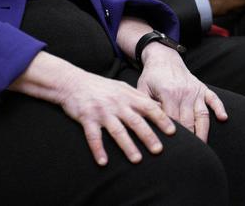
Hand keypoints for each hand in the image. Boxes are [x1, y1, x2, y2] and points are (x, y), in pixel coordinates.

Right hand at [11, 52, 175, 164]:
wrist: (72, 82)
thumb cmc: (100, 86)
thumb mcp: (121, 87)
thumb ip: (138, 97)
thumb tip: (158, 107)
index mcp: (126, 95)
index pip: (148, 107)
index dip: (161, 119)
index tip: (172, 132)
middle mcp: (116, 104)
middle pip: (135, 121)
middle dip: (148, 136)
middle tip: (158, 150)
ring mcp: (101, 111)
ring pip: (117, 130)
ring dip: (127, 146)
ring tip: (137, 159)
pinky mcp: (86, 118)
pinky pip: (93, 136)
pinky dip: (98, 149)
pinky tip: (103, 162)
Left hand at [135, 44, 226, 141]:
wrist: (163, 58)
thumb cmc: (151, 77)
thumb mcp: (142, 88)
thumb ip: (146, 105)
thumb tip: (151, 123)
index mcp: (168, 93)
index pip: (172, 119)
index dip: (172, 134)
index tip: (171, 148)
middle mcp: (184, 93)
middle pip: (188, 121)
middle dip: (188, 138)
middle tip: (187, 154)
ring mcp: (195, 91)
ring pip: (202, 114)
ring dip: (203, 131)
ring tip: (203, 147)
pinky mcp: (202, 88)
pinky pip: (214, 99)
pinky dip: (219, 108)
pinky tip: (223, 118)